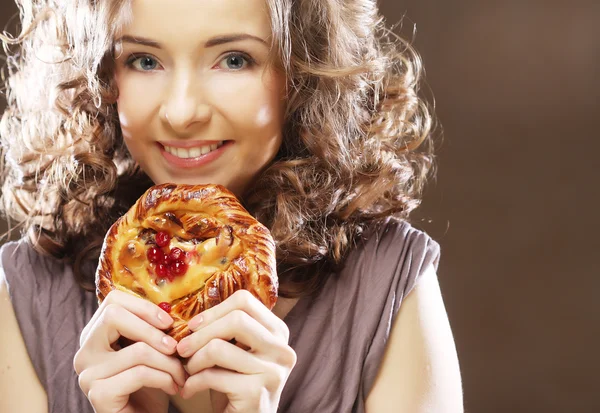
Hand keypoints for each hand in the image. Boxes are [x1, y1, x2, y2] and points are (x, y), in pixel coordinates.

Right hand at [74, 290, 186, 412]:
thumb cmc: (151, 385)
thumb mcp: (150, 350)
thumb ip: (150, 327)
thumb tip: (168, 305)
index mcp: (94, 336)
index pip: (112, 301)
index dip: (143, 307)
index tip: (168, 322)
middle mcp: (84, 352)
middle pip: (114, 316)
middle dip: (153, 330)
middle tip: (176, 347)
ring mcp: (87, 374)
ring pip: (137, 349)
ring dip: (169, 362)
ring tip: (181, 373)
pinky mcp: (98, 394)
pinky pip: (140, 373)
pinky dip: (165, 378)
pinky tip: (173, 387)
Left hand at [176, 290, 296, 412]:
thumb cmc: (237, 384)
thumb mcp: (239, 351)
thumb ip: (229, 329)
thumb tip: (195, 313)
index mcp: (278, 332)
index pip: (245, 301)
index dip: (214, 310)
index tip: (194, 326)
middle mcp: (282, 349)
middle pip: (236, 319)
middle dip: (200, 333)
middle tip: (182, 348)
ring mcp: (272, 372)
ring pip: (218, 348)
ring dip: (194, 360)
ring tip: (188, 371)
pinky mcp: (256, 394)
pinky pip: (212, 376)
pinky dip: (193, 382)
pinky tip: (189, 389)